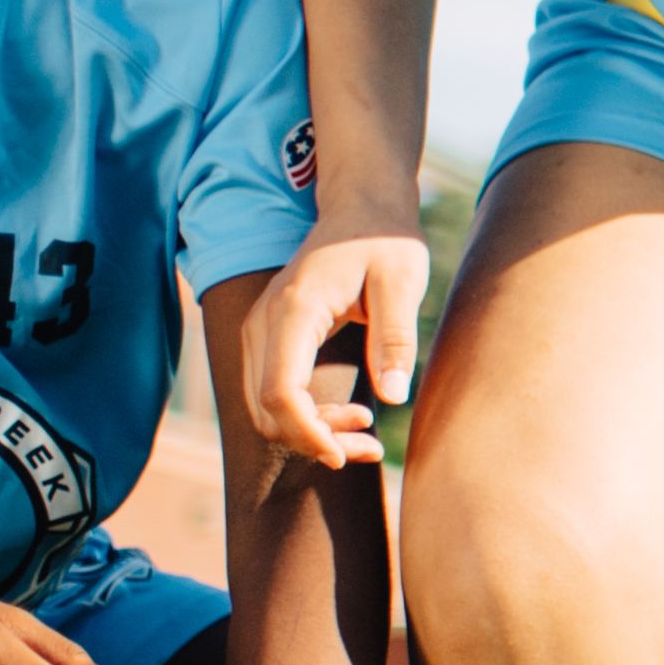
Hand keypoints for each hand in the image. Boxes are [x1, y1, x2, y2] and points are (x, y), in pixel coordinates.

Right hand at [246, 233, 424, 466]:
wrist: (360, 209)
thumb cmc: (384, 241)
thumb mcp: (403, 282)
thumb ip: (395, 338)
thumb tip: (395, 396)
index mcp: (294, 310)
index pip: (279, 391)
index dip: (308, 433)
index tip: (346, 455)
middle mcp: (264, 323)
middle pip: (266, 408)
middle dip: (313, 439)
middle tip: (369, 448)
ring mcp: (260, 331)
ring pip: (265, 406)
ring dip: (310, 432)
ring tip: (366, 437)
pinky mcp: (269, 338)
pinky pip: (273, 391)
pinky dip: (303, 416)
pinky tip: (347, 421)